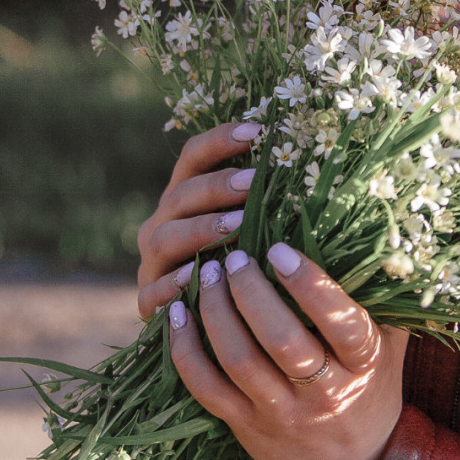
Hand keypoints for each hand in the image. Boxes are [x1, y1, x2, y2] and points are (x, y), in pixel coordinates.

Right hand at [135, 122, 262, 318]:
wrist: (208, 328)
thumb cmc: (242, 267)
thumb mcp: (252, 230)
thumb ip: (265, 204)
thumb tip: (312, 170)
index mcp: (184, 198)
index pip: (194, 156)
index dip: (221, 139)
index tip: (258, 131)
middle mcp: (163, 224)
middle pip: (180, 194)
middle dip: (217, 186)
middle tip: (253, 182)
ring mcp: (152, 262)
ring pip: (164, 237)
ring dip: (200, 229)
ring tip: (237, 226)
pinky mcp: (147, 301)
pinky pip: (153, 290)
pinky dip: (173, 283)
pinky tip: (198, 277)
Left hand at [169, 243, 405, 459]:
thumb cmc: (371, 383)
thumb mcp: (390, 343)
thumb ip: (383, 295)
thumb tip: (378, 232)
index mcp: (363, 364)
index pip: (340, 322)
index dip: (309, 284)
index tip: (278, 249)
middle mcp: (324, 393)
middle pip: (281, 340)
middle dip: (251, 292)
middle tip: (234, 257)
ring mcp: (281, 411)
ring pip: (239, 361)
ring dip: (216, 311)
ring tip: (208, 272)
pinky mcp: (246, 425)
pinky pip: (206, 388)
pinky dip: (185, 349)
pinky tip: (177, 313)